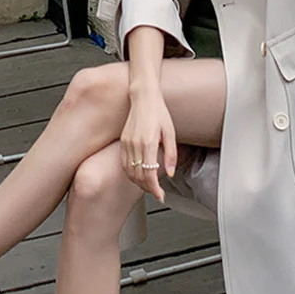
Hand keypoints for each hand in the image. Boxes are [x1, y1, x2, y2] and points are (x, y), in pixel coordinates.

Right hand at [120, 88, 177, 203]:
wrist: (144, 98)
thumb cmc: (158, 112)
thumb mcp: (171, 133)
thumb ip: (171, 155)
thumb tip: (170, 172)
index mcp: (148, 143)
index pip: (149, 174)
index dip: (154, 188)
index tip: (160, 195)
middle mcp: (135, 144)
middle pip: (138, 176)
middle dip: (148, 188)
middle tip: (157, 193)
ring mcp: (127, 143)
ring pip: (129, 172)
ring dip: (138, 183)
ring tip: (149, 186)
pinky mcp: (123, 142)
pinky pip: (124, 164)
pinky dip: (130, 173)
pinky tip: (138, 175)